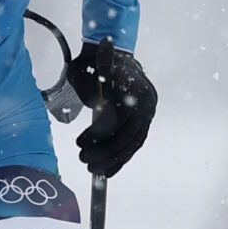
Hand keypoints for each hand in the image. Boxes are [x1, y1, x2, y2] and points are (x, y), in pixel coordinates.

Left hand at [64, 41, 157, 175]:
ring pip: (134, 142)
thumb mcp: (83, 70)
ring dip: (113, 159)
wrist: (114, 56)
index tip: (79, 143)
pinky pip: (135, 144)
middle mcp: (145, 99)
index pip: (119, 116)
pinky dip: (122, 159)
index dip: (100, 133)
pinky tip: (107, 171)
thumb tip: (95, 103)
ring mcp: (148, 111)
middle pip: (129, 134)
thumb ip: (88, 86)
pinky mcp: (145, 121)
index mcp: (130, 84)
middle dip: (105, 151)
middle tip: (83, 160)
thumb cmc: (93, 65)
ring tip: (92, 169)